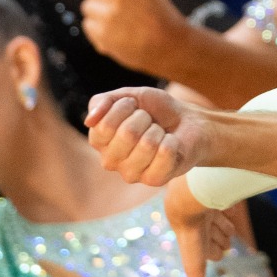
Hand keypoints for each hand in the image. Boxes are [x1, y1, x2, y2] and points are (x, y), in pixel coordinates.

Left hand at [81, 0, 188, 72]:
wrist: (169, 43)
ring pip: (86, 6)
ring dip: (99, 13)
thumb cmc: (155, 5)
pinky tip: (117, 32)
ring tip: (122, 20)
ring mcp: (110, 15)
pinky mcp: (104, 35)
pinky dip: (99, 29)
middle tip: (125, 7)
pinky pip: (87, 25)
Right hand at [85, 85, 208, 184]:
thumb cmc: (155, 110)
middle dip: (144, 118)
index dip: (125, 107)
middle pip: (127, 134)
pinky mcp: (153, 180)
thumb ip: (104, 102)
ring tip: (160, 133)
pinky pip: (165, 153)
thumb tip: (89, 120)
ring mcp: (130, 174)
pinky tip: (170, 145)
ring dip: (159, 130)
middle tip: (149, 121)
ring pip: (148, 144)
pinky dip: (172, 142)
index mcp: (99, 141)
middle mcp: (110, 161)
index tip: (134, 106)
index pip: (105, 125)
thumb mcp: (129, 96)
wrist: (187, 121)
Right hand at [163, 181, 244, 276]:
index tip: (204, 243)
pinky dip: (228, 210)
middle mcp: (202, 232)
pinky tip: (218, 207)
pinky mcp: (213, 201)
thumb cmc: (190, 237)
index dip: (214, 250)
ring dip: (223, 223)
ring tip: (210, 216)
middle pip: (225, 241)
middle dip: (220, 236)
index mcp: (197, 247)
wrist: (188, 203)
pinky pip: (230, 209)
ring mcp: (207, 216)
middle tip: (207, 228)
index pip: (218, 254)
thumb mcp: (196, 268)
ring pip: (228, 227)